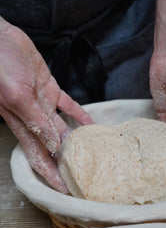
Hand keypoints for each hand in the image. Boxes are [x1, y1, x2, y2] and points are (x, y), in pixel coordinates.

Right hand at [0, 17, 93, 192]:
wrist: (0, 38)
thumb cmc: (0, 65)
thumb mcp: (16, 96)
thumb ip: (35, 120)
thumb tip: (53, 143)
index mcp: (22, 124)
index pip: (38, 157)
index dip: (50, 175)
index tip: (64, 189)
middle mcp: (34, 118)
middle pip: (53, 147)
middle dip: (67, 162)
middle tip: (84, 173)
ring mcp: (44, 104)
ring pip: (64, 128)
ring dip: (78, 140)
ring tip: (94, 151)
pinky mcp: (51, 90)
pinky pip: (69, 105)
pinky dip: (81, 114)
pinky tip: (92, 124)